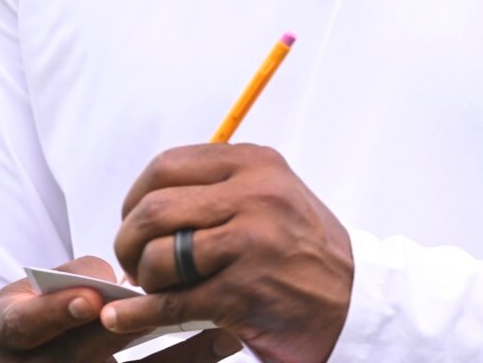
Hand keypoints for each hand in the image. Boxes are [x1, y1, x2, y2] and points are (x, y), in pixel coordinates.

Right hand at [0, 254, 240, 362]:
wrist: (26, 359)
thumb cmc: (34, 314)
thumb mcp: (29, 293)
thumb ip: (68, 278)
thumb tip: (114, 280)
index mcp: (9, 336)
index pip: (26, 325)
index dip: (56, 312)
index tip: (89, 297)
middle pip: (84, 351)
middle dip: (126, 326)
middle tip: (166, 301)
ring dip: (175, 350)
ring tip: (217, 325)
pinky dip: (188, 360)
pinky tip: (220, 342)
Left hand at [105, 144, 353, 362]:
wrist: (357, 304)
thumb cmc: (308, 252)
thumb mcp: (274, 195)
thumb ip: (221, 186)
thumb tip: (150, 198)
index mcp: (256, 165)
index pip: (168, 165)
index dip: (136, 196)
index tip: (133, 219)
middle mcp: (254, 196)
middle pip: (155, 208)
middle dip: (129, 240)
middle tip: (133, 261)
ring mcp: (250, 243)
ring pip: (160, 254)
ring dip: (145, 278)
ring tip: (155, 288)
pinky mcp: (244, 292)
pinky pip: (172, 301)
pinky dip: (140, 313)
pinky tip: (125, 318)